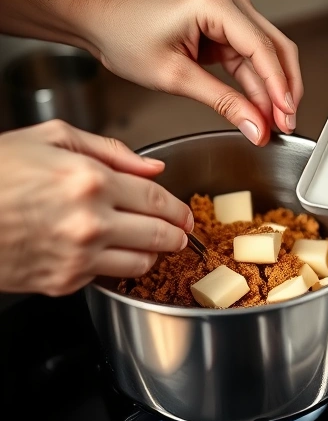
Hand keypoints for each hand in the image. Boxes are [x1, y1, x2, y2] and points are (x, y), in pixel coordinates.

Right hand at [0, 120, 193, 295]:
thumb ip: (109, 151)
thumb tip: (151, 166)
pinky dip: (113, 266)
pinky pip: (108, 278)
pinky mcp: (64, 281)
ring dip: (150, 253)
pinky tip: (103, 252)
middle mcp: (91, 222)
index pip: (159, 200)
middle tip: (178, 232)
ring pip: (142, 262)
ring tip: (143, 242)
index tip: (185, 214)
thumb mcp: (49, 138)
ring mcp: (79, 256)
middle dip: (176, 234)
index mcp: (90, 181)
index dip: (179, 209)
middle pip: (161, 236)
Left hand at [81, 0, 302, 145]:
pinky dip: (254, 82)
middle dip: (284, 90)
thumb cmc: (122, 31)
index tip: (286, 117)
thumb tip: (255, 125)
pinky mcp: (221, 25)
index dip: (280, 88)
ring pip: (266, 55)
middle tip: (286, 124)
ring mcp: (227, 12)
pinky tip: (258, 105)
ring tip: (274, 121)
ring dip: (271, 88)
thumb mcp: (174, 76)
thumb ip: (222, 102)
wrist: (95, 14)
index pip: (264, 51)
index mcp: (217, 5)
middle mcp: (229, 2)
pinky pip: (248, 56)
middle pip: (275, 49)